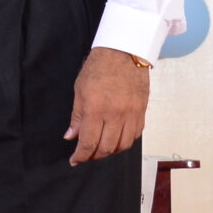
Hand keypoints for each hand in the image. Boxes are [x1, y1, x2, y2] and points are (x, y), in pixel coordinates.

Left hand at [65, 48, 149, 165]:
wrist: (124, 52)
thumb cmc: (99, 68)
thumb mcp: (80, 90)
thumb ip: (77, 116)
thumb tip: (71, 137)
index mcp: (96, 108)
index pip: (89, 142)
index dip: (81, 156)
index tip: (75, 160)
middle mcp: (116, 114)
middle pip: (107, 148)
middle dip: (94, 156)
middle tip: (86, 155)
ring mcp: (131, 114)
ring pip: (123, 145)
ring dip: (111, 151)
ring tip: (100, 149)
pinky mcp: (142, 111)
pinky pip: (135, 135)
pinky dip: (125, 142)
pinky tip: (116, 139)